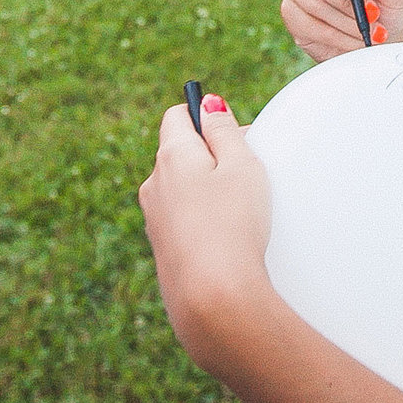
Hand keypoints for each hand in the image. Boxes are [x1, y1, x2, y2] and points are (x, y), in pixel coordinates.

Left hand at [138, 95, 275, 369]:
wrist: (213, 298)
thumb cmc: (232, 227)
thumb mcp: (241, 166)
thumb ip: (225, 129)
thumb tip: (207, 104)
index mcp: (171, 156)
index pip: (178, 115)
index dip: (206, 117)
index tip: (233, 135)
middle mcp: (154, 184)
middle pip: (180, 152)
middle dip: (212, 156)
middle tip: (248, 175)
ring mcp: (154, 219)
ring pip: (182, 189)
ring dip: (207, 191)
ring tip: (241, 212)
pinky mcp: (163, 250)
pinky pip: (184, 221)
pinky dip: (203, 221)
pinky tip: (228, 239)